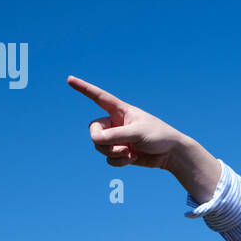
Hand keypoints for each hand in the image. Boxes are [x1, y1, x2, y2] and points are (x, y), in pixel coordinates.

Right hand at [68, 75, 189, 169]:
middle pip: (94, 130)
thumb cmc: (159, 136)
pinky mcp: (121, 152)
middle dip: (102, 141)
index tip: (69, 79)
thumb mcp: (137, 133)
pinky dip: (118, 162)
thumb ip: (116, 135)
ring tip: (130, 154)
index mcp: (121, 110)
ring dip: (113, 153)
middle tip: (118, 147)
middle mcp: (116, 123)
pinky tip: (133, 158)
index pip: (99, 97)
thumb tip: (96, 140)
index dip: (84, 88)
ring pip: (100, 147)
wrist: (171, 154)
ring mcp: (117, 138)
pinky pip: (108, 159)